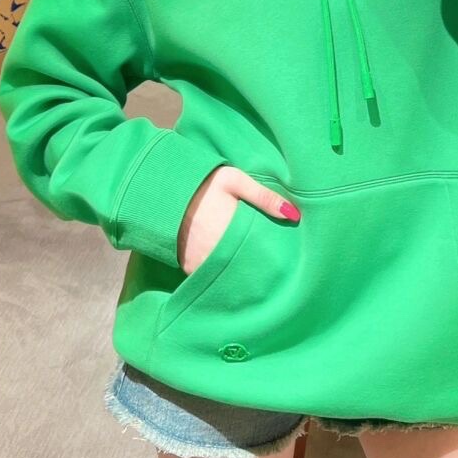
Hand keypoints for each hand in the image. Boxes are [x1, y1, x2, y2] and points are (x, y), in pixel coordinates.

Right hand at [177, 165, 299, 274]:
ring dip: (237, 273)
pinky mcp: (188, 267)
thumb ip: (264, 197)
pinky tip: (229, 269)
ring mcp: (201, 263)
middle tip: (271, 268)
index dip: (271, 259)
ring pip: (227, 275)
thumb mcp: (235, 181)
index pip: (260, 255)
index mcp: (232, 232)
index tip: (283, 260)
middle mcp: (217, 253)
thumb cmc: (204, 184)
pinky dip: (218, 275)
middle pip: (244, 268)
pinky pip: (208, 277)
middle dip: (257, 268)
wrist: (163, 190)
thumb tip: (294, 215)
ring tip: (252, 271)